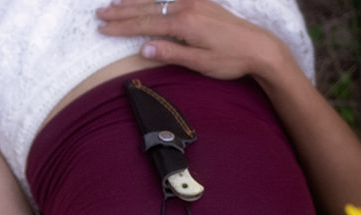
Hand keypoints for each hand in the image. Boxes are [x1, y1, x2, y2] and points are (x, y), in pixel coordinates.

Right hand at [95, 0, 295, 83]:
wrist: (260, 47)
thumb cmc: (232, 59)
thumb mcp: (200, 63)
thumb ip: (171, 53)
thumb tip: (143, 48)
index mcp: (184, 23)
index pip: (145, 24)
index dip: (122, 28)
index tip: (103, 29)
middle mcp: (187, 7)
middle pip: (147, 9)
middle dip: (121, 12)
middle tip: (100, 14)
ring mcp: (195, 2)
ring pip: (157, 0)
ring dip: (134, 3)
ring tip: (114, 5)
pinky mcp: (202, 3)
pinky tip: (145, 1)